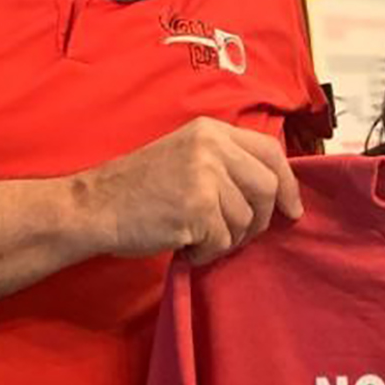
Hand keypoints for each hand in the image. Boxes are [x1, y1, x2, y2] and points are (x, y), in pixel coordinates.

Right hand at [78, 118, 302, 265]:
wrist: (94, 205)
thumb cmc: (137, 188)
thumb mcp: (185, 156)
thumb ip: (225, 164)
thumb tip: (273, 192)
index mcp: (211, 130)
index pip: (270, 150)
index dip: (288, 183)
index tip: (291, 209)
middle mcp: (212, 147)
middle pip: (267, 188)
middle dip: (259, 220)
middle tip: (237, 235)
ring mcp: (205, 177)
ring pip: (245, 220)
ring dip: (225, 240)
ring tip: (194, 237)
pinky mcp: (196, 209)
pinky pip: (222, 242)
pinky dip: (205, 254)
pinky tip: (183, 246)